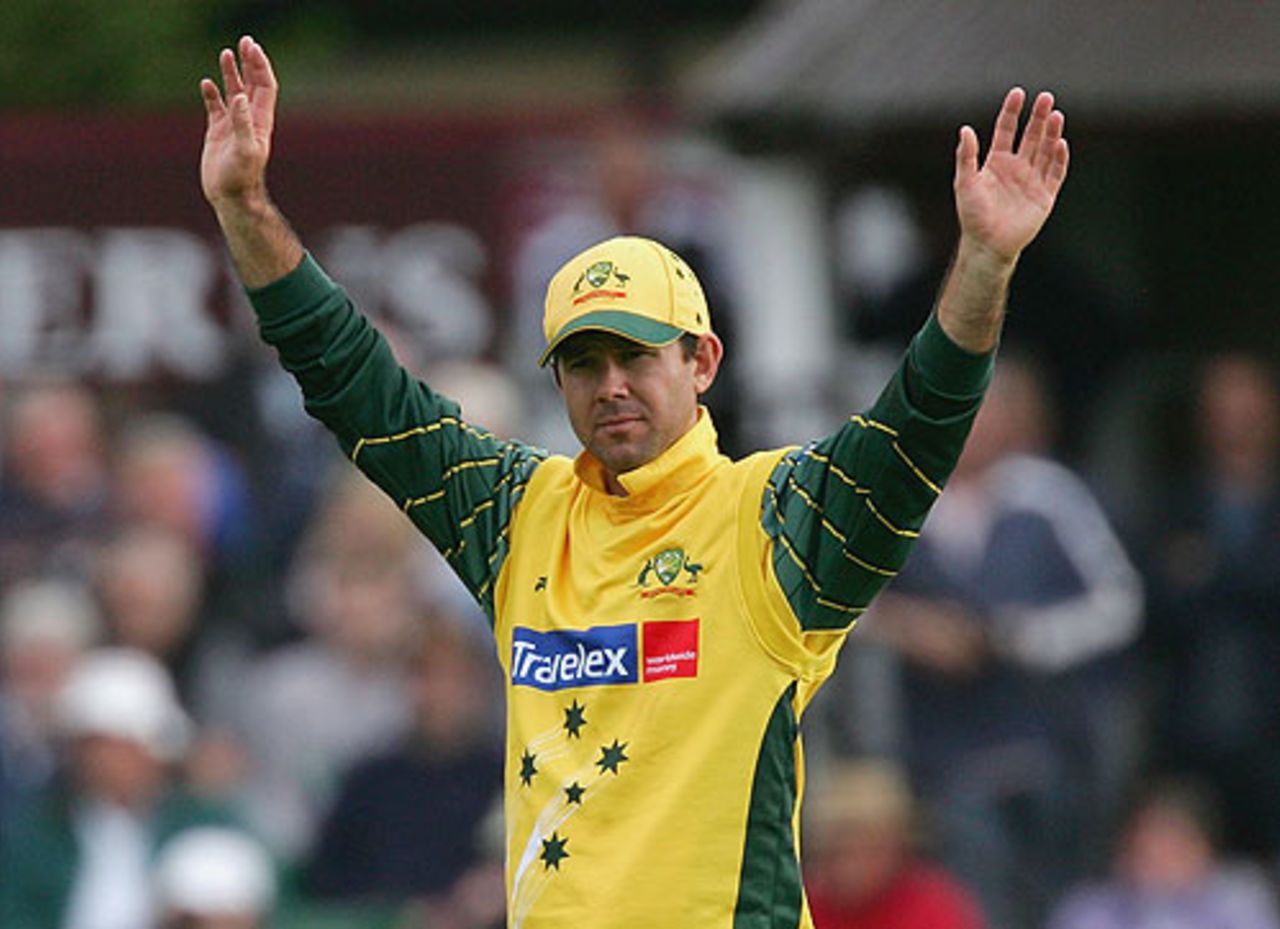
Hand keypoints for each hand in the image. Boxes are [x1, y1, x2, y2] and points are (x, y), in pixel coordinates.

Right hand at [199, 36, 278, 206]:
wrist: (230, 198)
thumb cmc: (241, 178)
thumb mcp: (244, 150)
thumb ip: (242, 123)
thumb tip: (241, 96)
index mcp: (260, 121)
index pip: (264, 86)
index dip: (260, 66)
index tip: (252, 48)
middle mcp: (249, 120)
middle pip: (252, 84)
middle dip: (249, 63)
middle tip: (244, 42)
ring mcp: (233, 126)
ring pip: (234, 93)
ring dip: (231, 73)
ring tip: (225, 53)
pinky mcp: (218, 133)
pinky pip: (215, 108)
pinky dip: (212, 94)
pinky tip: (207, 83)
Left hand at [954, 88, 1068, 261]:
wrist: (987, 244)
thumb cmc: (972, 215)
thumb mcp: (965, 182)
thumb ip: (966, 156)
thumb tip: (965, 130)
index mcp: (997, 162)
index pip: (1007, 130)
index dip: (1012, 112)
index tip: (1018, 93)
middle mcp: (1016, 168)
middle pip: (1031, 136)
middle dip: (1038, 117)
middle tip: (1046, 97)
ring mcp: (1032, 180)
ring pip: (1045, 150)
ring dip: (1051, 133)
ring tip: (1056, 114)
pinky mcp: (1044, 196)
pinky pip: (1055, 173)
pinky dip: (1059, 158)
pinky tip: (1060, 143)